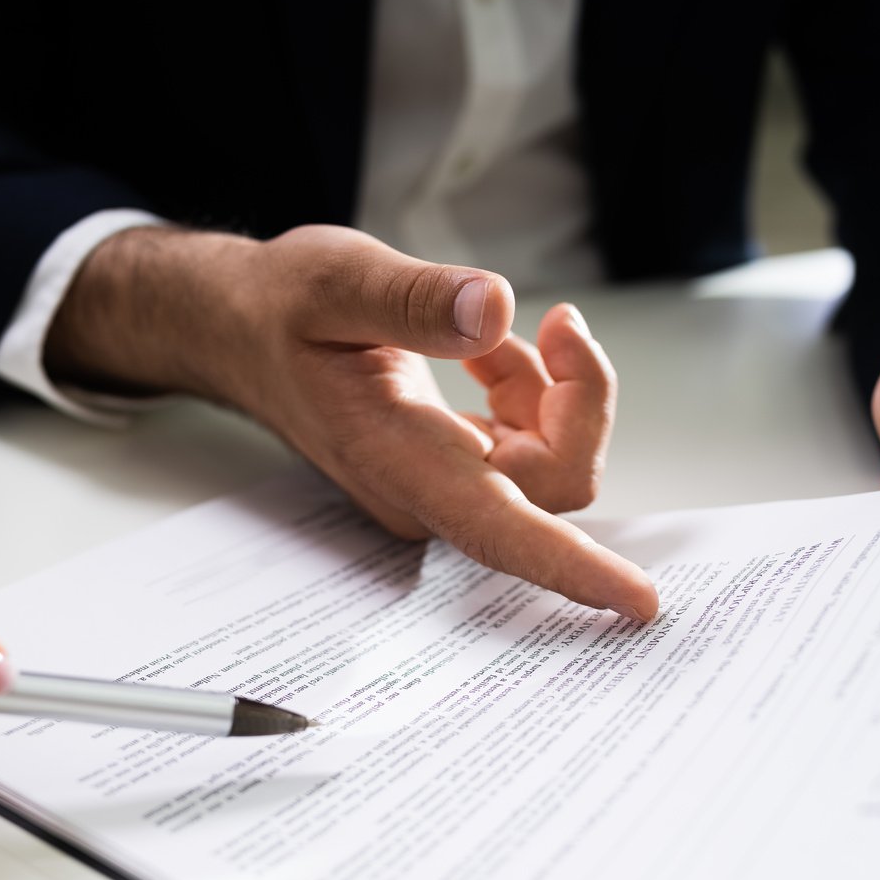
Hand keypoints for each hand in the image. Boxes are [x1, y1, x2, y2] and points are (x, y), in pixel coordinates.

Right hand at [47, 224, 658, 619]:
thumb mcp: (339, 280)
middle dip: (579, 402)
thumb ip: (416, 299)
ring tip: (488, 334)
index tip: (637, 599)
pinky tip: (484, 353)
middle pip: (552, 484)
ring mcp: (441, 487)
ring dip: (551, 392)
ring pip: (548, 466)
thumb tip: (495, 308)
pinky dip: (530, 394)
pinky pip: (528, 449)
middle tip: (560, 323)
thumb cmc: (281, 311)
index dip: (574, 568)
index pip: (501, 529)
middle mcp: (426, 492)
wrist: (242, 332)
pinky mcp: (452, 470)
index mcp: (398, 457)